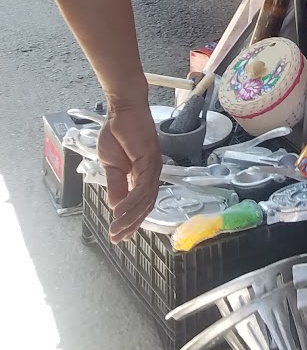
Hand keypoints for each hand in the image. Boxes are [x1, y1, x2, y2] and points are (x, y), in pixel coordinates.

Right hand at [98, 101, 161, 241]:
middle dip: (131, 224)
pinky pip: (141, 186)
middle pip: (146, 205)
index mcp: (143, 175)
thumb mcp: (111, 166)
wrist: (121, 111)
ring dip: (130, 216)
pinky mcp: (149, 160)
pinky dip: (131, 201)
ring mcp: (152, 167)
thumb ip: (116, 185)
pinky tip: (120, 211)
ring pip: (145, 199)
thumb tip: (116, 207)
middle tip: (117, 238)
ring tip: (116, 228)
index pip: (142, 203)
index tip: (120, 236)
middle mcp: (151, 173)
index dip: (132, 220)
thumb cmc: (116, 134)